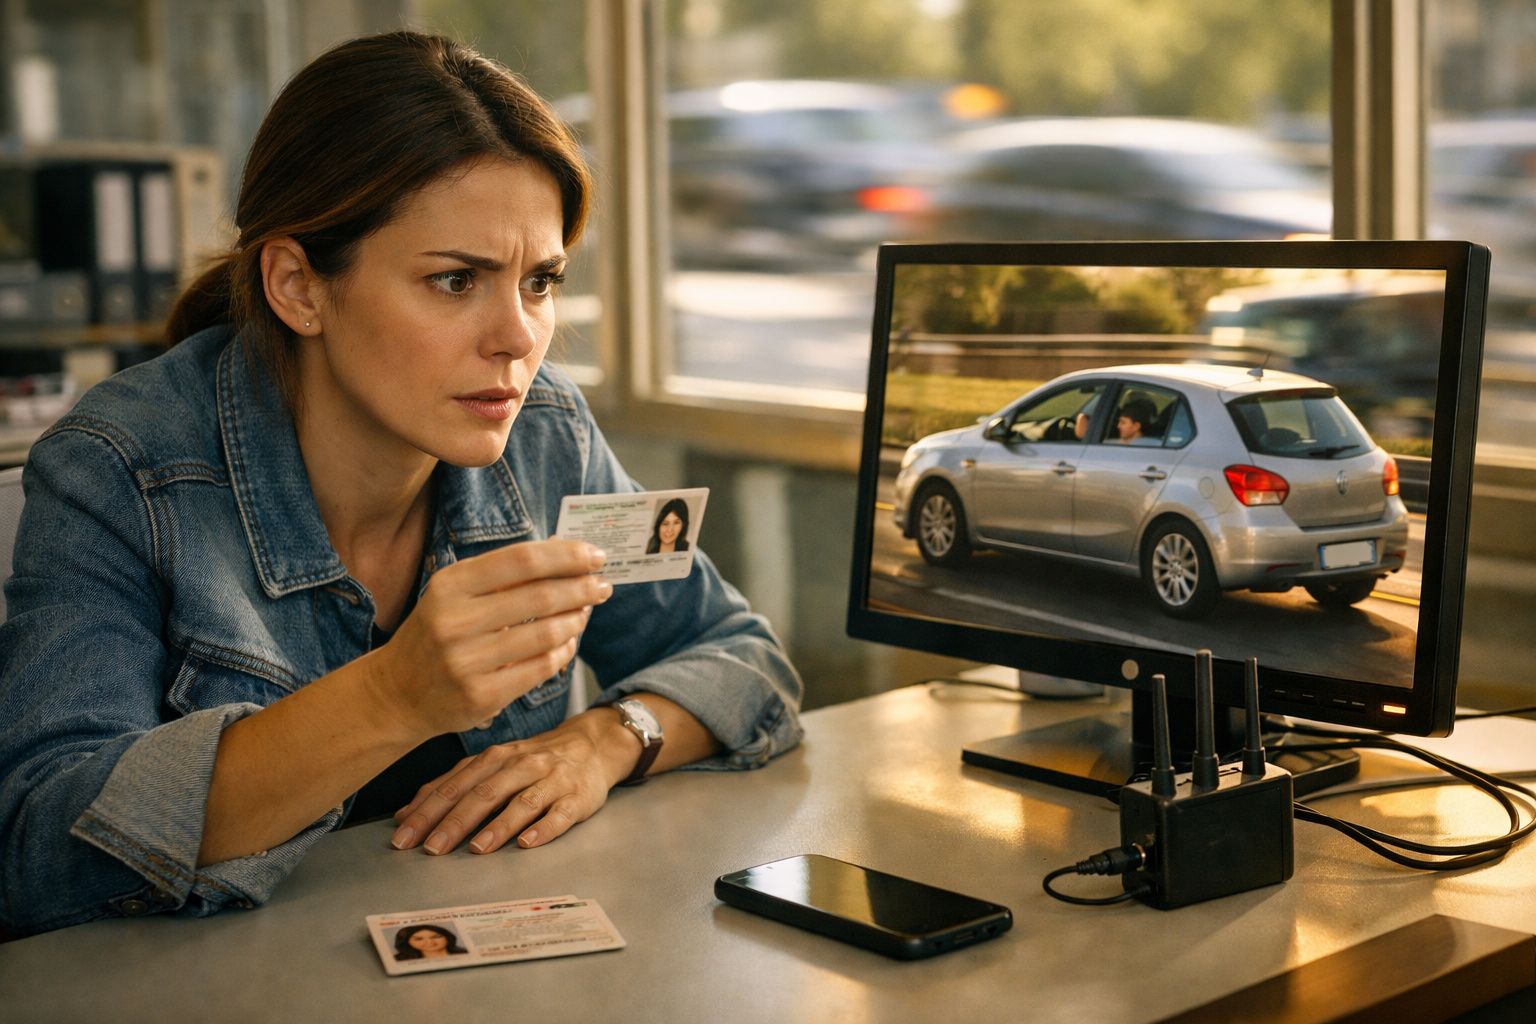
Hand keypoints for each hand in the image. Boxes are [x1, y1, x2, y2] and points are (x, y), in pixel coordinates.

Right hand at [367, 538, 611, 737]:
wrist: (397, 692)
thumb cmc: (437, 634)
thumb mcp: (456, 595)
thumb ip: (503, 575)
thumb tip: (564, 550)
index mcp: (450, 585)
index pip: (521, 560)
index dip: (566, 556)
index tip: (594, 556)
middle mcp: (454, 620)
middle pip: (540, 595)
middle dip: (581, 588)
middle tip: (602, 585)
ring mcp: (466, 661)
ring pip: (546, 633)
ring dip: (577, 619)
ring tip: (587, 611)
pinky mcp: (480, 695)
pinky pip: (540, 668)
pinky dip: (563, 651)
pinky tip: (569, 642)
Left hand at [389, 709, 636, 854]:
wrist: (593, 744)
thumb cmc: (535, 760)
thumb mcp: (493, 764)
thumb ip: (453, 785)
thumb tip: (405, 813)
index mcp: (495, 758)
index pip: (455, 785)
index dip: (427, 811)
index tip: (403, 836)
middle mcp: (521, 765)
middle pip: (484, 793)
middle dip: (455, 821)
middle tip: (431, 848)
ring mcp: (551, 780)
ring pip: (521, 802)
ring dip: (498, 826)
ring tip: (477, 849)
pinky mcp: (577, 797)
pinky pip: (560, 814)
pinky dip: (544, 829)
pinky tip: (528, 844)